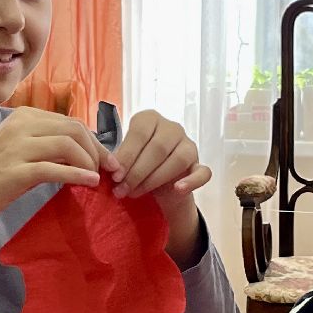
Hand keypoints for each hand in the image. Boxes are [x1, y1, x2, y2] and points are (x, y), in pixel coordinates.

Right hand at [0, 107, 115, 242]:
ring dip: (90, 162)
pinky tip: (89, 183)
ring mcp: (16, 148)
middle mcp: (20, 126)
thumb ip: (46, 146)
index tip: (106, 160)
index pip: (71, 122)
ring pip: (68, 145)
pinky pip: (56, 169)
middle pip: (74, 130)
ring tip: (97, 178)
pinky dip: (79, 175)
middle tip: (109, 171)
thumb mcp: (17, 151)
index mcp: (23, 117)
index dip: (94, 141)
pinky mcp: (15, 172)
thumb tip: (83, 152)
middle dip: (97, 150)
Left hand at [109, 110, 212, 265]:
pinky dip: (191, 182)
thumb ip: (117, 160)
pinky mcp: (199, 165)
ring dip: (155, 179)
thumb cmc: (135, 165)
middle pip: (158, 147)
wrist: (156, 185)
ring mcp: (189, 145)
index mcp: (150, 119)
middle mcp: (172, 128)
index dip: (127, 155)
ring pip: (178, 159)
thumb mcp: (123, 158)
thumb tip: (110, 169)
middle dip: (137, 171)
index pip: (140, 133)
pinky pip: (203, 172)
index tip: (114, 175)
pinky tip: (178, 189)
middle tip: (121, 190)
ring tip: (135, 193)